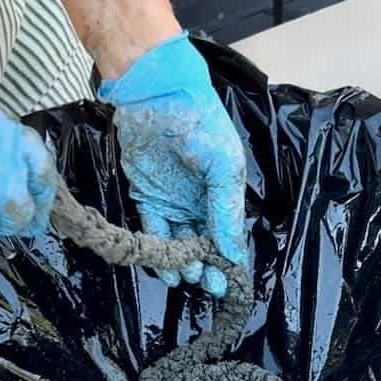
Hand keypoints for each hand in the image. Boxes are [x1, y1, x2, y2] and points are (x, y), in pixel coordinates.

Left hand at [99, 33, 246, 296]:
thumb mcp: (224, 167)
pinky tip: (165, 267)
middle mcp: (200, 201)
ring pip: (179, 242)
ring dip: (182, 263)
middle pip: (205, 243)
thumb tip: (233, 254)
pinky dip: (159, 250)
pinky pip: (154, 230)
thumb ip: (226, 211)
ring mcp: (173, 201)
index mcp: (225, 192)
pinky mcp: (147, 198)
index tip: (226, 284)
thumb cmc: (199, 123)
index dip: (228, 260)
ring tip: (185, 278)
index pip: (229, 235)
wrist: (156, 94)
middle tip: (205, 286)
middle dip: (206, 267)